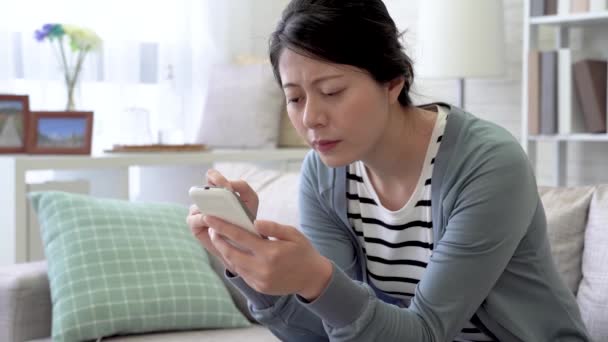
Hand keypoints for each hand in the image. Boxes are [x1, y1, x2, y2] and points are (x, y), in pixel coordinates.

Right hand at [186, 169, 259, 271]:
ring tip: (219, 213)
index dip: (217, 178)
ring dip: (208, 208)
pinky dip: (202, 220)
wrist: (242, 242)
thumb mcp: (250, 199)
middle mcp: (205, 198)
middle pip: (202, 188)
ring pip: (198, 204)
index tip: (227, 187)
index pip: (211, 176)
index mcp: (217, 189)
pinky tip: (212, 224)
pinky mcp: (194, 224)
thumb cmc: (246, 218)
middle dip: (210, 192)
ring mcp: (198, 210)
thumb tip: (228, 186)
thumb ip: (242, 187)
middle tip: (221, 196)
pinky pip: (194, 219)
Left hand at [205, 216, 332, 299]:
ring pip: (233, 264)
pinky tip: (233, 252)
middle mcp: (262, 268)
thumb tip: (255, 222)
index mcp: (270, 252)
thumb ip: (273, 227)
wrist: (312, 278)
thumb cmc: (303, 251)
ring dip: (224, 251)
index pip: (239, 237)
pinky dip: (234, 262)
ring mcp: (259, 280)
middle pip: (230, 253)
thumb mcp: (293, 234)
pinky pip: (241, 273)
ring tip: (219, 238)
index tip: (209, 217)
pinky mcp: (258, 287)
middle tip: (212, 228)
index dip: (222, 226)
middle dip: (218, 240)